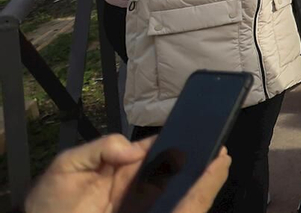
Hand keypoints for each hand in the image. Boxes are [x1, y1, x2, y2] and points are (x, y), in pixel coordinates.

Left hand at [23, 134, 229, 212]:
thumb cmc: (49, 203)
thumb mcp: (67, 166)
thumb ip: (99, 148)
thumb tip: (135, 149)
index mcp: (122, 169)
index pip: (155, 150)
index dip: (175, 138)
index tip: (196, 127)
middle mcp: (137, 186)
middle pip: (173, 169)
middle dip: (197, 157)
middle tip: (218, 146)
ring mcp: (143, 205)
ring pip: (180, 189)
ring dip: (203, 176)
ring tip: (219, 161)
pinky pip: (177, 208)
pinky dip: (195, 195)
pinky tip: (207, 180)